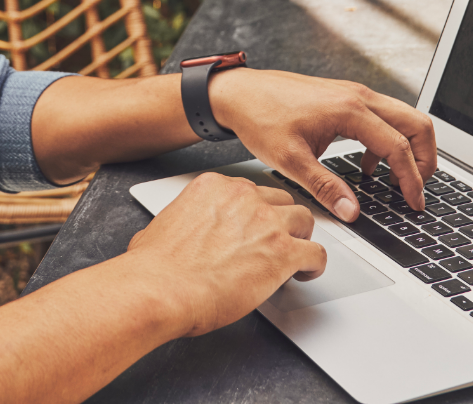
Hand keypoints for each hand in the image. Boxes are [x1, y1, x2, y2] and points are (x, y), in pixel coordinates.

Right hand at [127, 172, 325, 338]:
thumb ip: (183, 221)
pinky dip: (314, 265)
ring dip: (300, 238)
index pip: (249, 190)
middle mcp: (242, 196)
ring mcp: (265, 222)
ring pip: (304, 219)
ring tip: (293, 257)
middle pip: (280, 200)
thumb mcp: (164, 224)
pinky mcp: (282, 252)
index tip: (254, 226)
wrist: (162, 286)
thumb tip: (178, 235)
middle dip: (280, 221)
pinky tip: (303, 274)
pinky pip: (316, 253)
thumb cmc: (157, 264)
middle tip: (274, 242)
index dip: (254, 212)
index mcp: (213, 186)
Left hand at [208, 69, 436, 220]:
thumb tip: (351, 210)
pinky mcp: (343, 95)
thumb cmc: (258, 117)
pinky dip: (387, 140)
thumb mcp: (289, 159)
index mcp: (348, 109)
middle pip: (416, 123)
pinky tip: (366, 166)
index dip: (411, 180)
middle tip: (415, 190)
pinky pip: (381, 116)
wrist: (237, 92)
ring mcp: (351, 92)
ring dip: (406, 149)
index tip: (413, 204)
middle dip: (425, 159)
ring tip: (393, 182)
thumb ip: (324, 186)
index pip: (398, 146)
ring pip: (402, 117)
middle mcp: (356, 95)